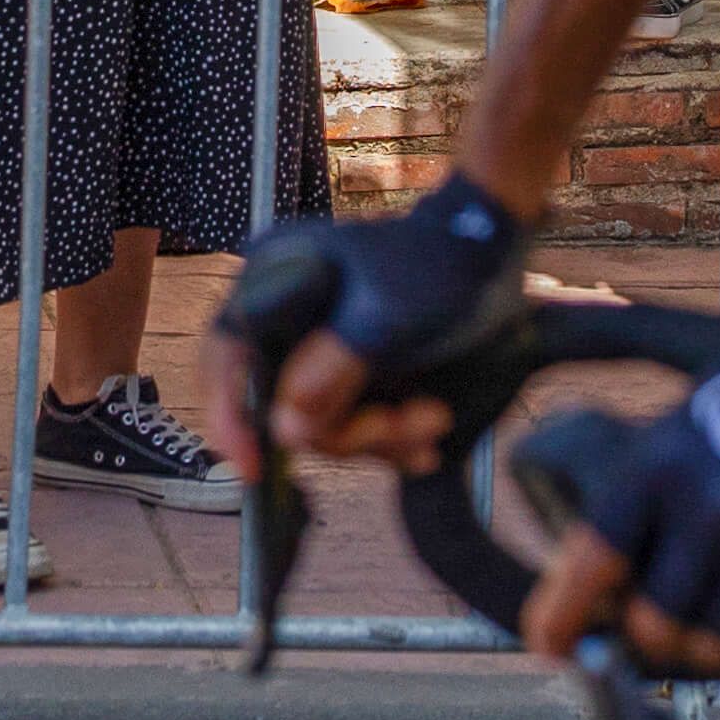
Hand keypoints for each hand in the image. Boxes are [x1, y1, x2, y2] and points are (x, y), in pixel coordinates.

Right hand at [206, 174, 531, 478]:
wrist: (490, 252)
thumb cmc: (436, 266)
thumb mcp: (386, 317)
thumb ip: (332, 370)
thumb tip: (284, 430)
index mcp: (277, 278)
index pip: (228, 353)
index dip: (230, 412)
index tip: (250, 468)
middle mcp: (286, 313)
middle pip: (279, 401)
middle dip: (343, 429)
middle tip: (397, 427)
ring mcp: (318, 344)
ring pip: (320, 421)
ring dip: (377, 435)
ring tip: (433, 419)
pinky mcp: (348, 368)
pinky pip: (349, 420)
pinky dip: (385, 438)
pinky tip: (424, 442)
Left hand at [520, 316, 719, 683]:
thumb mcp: (689, 419)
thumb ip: (644, 500)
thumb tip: (594, 590)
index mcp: (661, 461)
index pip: (589, 563)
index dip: (560, 617)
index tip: (550, 647)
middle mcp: (710, 507)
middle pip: (653, 626)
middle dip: (658, 635)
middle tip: (677, 622)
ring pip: (710, 647)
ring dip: (715, 643)